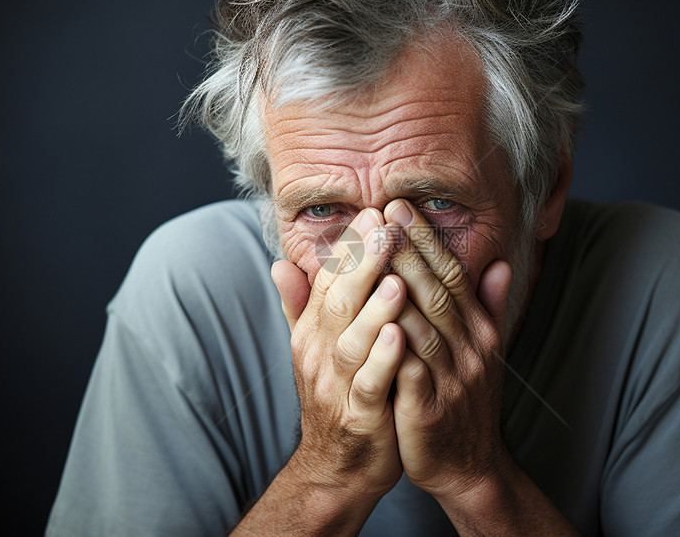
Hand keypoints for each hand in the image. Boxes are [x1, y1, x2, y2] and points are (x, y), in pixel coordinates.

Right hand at [271, 208, 407, 499]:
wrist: (338, 467)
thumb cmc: (338, 398)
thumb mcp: (315, 349)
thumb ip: (303, 306)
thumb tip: (279, 263)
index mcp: (313, 333)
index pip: (328, 280)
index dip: (350, 247)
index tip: (374, 213)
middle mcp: (319, 354)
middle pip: (338, 302)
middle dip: (364, 264)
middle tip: (387, 227)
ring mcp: (336, 386)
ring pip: (352, 341)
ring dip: (374, 309)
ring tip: (396, 278)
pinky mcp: (357, 417)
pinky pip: (369, 385)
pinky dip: (382, 360)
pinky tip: (399, 336)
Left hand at [383, 199, 514, 501]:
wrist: (468, 466)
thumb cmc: (466, 402)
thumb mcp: (485, 353)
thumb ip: (488, 307)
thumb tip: (501, 263)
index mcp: (478, 333)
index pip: (452, 276)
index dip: (426, 240)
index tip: (399, 206)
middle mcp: (470, 351)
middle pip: (438, 293)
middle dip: (409, 250)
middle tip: (383, 213)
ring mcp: (451, 381)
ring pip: (423, 325)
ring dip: (398, 287)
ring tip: (372, 252)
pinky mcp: (429, 411)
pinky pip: (410, 372)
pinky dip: (393, 345)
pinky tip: (372, 321)